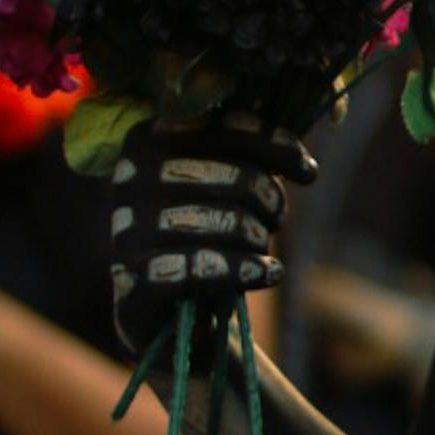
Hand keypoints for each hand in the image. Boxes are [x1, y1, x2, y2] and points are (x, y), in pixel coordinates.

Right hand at [109, 114, 312, 359]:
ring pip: (222, 224)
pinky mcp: (133, 282)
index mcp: (149, 140)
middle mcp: (130, 180)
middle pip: (231, 177)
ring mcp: (127, 231)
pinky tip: (267, 273)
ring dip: (257, 238)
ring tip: (261, 250)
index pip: (223, 128)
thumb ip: (254, 159)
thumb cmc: (204, 232)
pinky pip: (202, 268)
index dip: (275, 145)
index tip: (307, 171)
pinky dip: (244, 270)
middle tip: (276, 219)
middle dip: (268, 199)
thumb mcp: (225, 186)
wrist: (166, 306)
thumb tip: (305, 164)